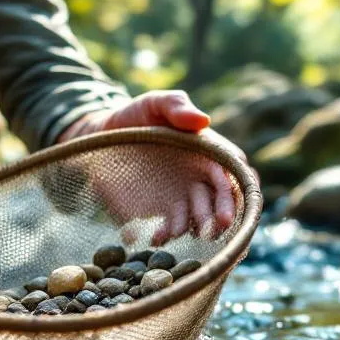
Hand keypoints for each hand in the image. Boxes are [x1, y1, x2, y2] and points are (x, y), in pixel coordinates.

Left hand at [58, 90, 247, 243]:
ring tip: (178, 233)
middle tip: (216, 227)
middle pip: (219, 200)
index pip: (232, 171)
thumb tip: (203, 120)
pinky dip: (165, 234)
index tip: (234, 196)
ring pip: (196, 218)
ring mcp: (180, 198)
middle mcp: (199, 178)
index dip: (237, 185)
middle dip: (221, 215)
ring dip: (193, 228)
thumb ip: (176, 106)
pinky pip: (168, 227)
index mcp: (207, 152)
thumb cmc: (137, 115)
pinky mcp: (158, 212)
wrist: (101, 134)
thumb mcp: (155, 102)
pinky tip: (156, 236)